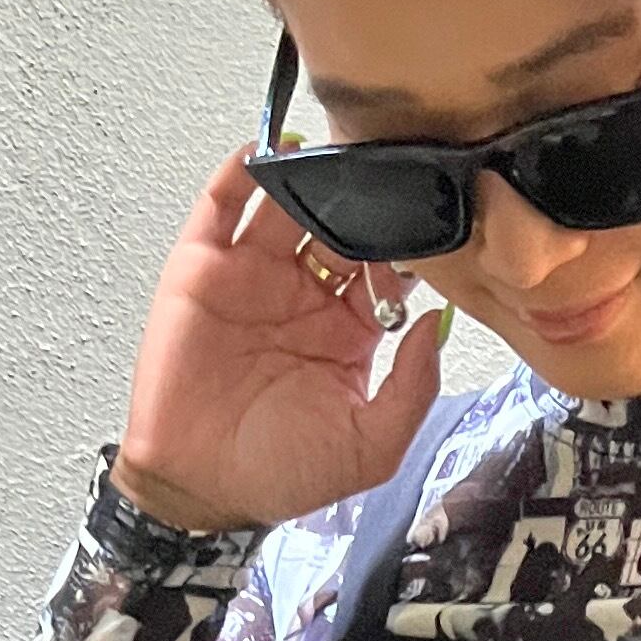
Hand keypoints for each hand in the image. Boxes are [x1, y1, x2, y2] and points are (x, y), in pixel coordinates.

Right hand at [110, 145, 445, 532]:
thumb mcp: (372, 446)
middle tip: (384, 170)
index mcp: (352, 330)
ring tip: (331, 151)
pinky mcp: (202, 268)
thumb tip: (440, 321)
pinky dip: (240, 173)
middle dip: (364, 198)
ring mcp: (254, 275)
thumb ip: (415, 387)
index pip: (388, 266)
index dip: (407, 245)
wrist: (200, 489)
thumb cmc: (281, 474)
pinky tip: (266, 152)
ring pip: (288, 206)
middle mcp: (306, 295)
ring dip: (309, 176)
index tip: (427, 225)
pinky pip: (221, 207)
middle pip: (342, 225)